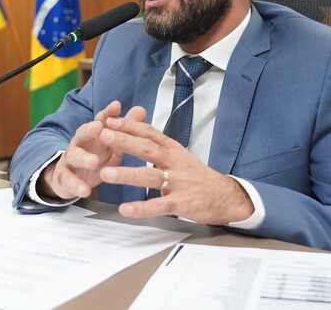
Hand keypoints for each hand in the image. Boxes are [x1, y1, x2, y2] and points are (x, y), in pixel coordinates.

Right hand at [38, 101, 146, 199]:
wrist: (70, 179)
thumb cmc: (94, 158)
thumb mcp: (112, 146)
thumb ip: (124, 130)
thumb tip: (140, 110)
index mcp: (93, 134)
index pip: (100, 120)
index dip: (107, 113)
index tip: (116, 106)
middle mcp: (80, 143)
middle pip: (82, 133)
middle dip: (90, 129)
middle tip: (98, 127)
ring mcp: (70, 159)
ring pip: (74, 155)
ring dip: (83, 158)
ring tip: (94, 161)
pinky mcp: (63, 176)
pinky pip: (68, 180)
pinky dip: (76, 185)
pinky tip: (85, 190)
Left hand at [97, 117, 253, 224]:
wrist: (227, 196)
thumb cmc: (199, 177)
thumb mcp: (180, 156)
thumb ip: (159, 146)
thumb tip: (136, 131)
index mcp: (173, 150)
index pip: (149, 133)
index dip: (130, 126)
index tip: (110, 120)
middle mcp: (175, 163)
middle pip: (147, 148)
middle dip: (124, 141)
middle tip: (103, 135)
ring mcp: (179, 183)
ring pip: (150, 176)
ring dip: (127, 174)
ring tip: (106, 173)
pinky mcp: (182, 203)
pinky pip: (159, 206)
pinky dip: (142, 208)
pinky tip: (126, 209)